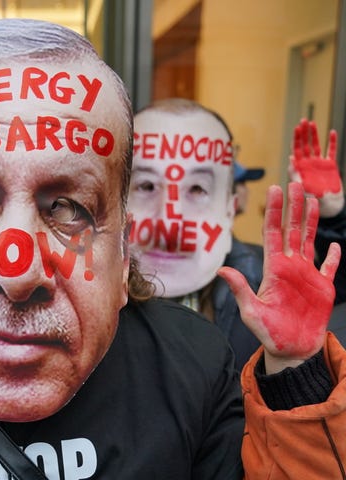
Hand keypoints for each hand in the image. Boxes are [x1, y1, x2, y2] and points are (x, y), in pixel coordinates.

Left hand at [218, 182, 339, 373]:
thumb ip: (240, 289)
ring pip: (309, 240)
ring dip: (311, 220)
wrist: (291, 350)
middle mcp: (290, 266)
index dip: (275, 211)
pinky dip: (334, 256)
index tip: (276, 190)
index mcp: (273, 269)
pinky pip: (330, 267)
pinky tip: (336, 243)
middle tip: (296, 182)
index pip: (274, 233)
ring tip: (313, 198)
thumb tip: (222, 270)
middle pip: (292, 229)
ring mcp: (307, 275)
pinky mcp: (323, 287)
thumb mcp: (251, 311)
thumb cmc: (268, 333)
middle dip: (294, 206)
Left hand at [289, 118, 343, 216]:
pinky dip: (331, 142)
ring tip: (311, 123)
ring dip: (314, 135)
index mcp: (300, 168)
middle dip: (303, 134)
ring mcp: (319, 164)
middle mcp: (308, 164)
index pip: (296, 151)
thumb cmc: (311, 200)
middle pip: (304, 145)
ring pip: (315, 146)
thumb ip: (295, 173)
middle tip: (303, 121)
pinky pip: (330, 152)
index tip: (296, 129)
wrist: (327, 206)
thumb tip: (290, 159)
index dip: (296, 140)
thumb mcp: (301, 186)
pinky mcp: (330, 166)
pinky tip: (330, 132)